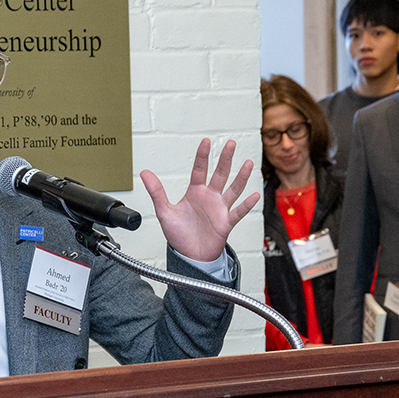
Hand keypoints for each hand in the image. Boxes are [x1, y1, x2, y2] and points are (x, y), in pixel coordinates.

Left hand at [140, 139, 258, 261]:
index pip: (199, 169)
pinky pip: (238, 212)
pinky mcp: (226, 223)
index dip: (202, 155)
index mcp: (195, 192)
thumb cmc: (178, 235)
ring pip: (233, 189)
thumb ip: (156, 192)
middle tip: (231, 144)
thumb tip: (144, 173)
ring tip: (248, 163)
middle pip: (220, 174)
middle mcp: (209, 198)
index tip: (206, 141)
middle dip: (225, 159)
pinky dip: (246, 204)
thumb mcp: (164, 212)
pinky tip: (254, 195)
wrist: (189, 256)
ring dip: (241, 177)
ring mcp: (219, 209)